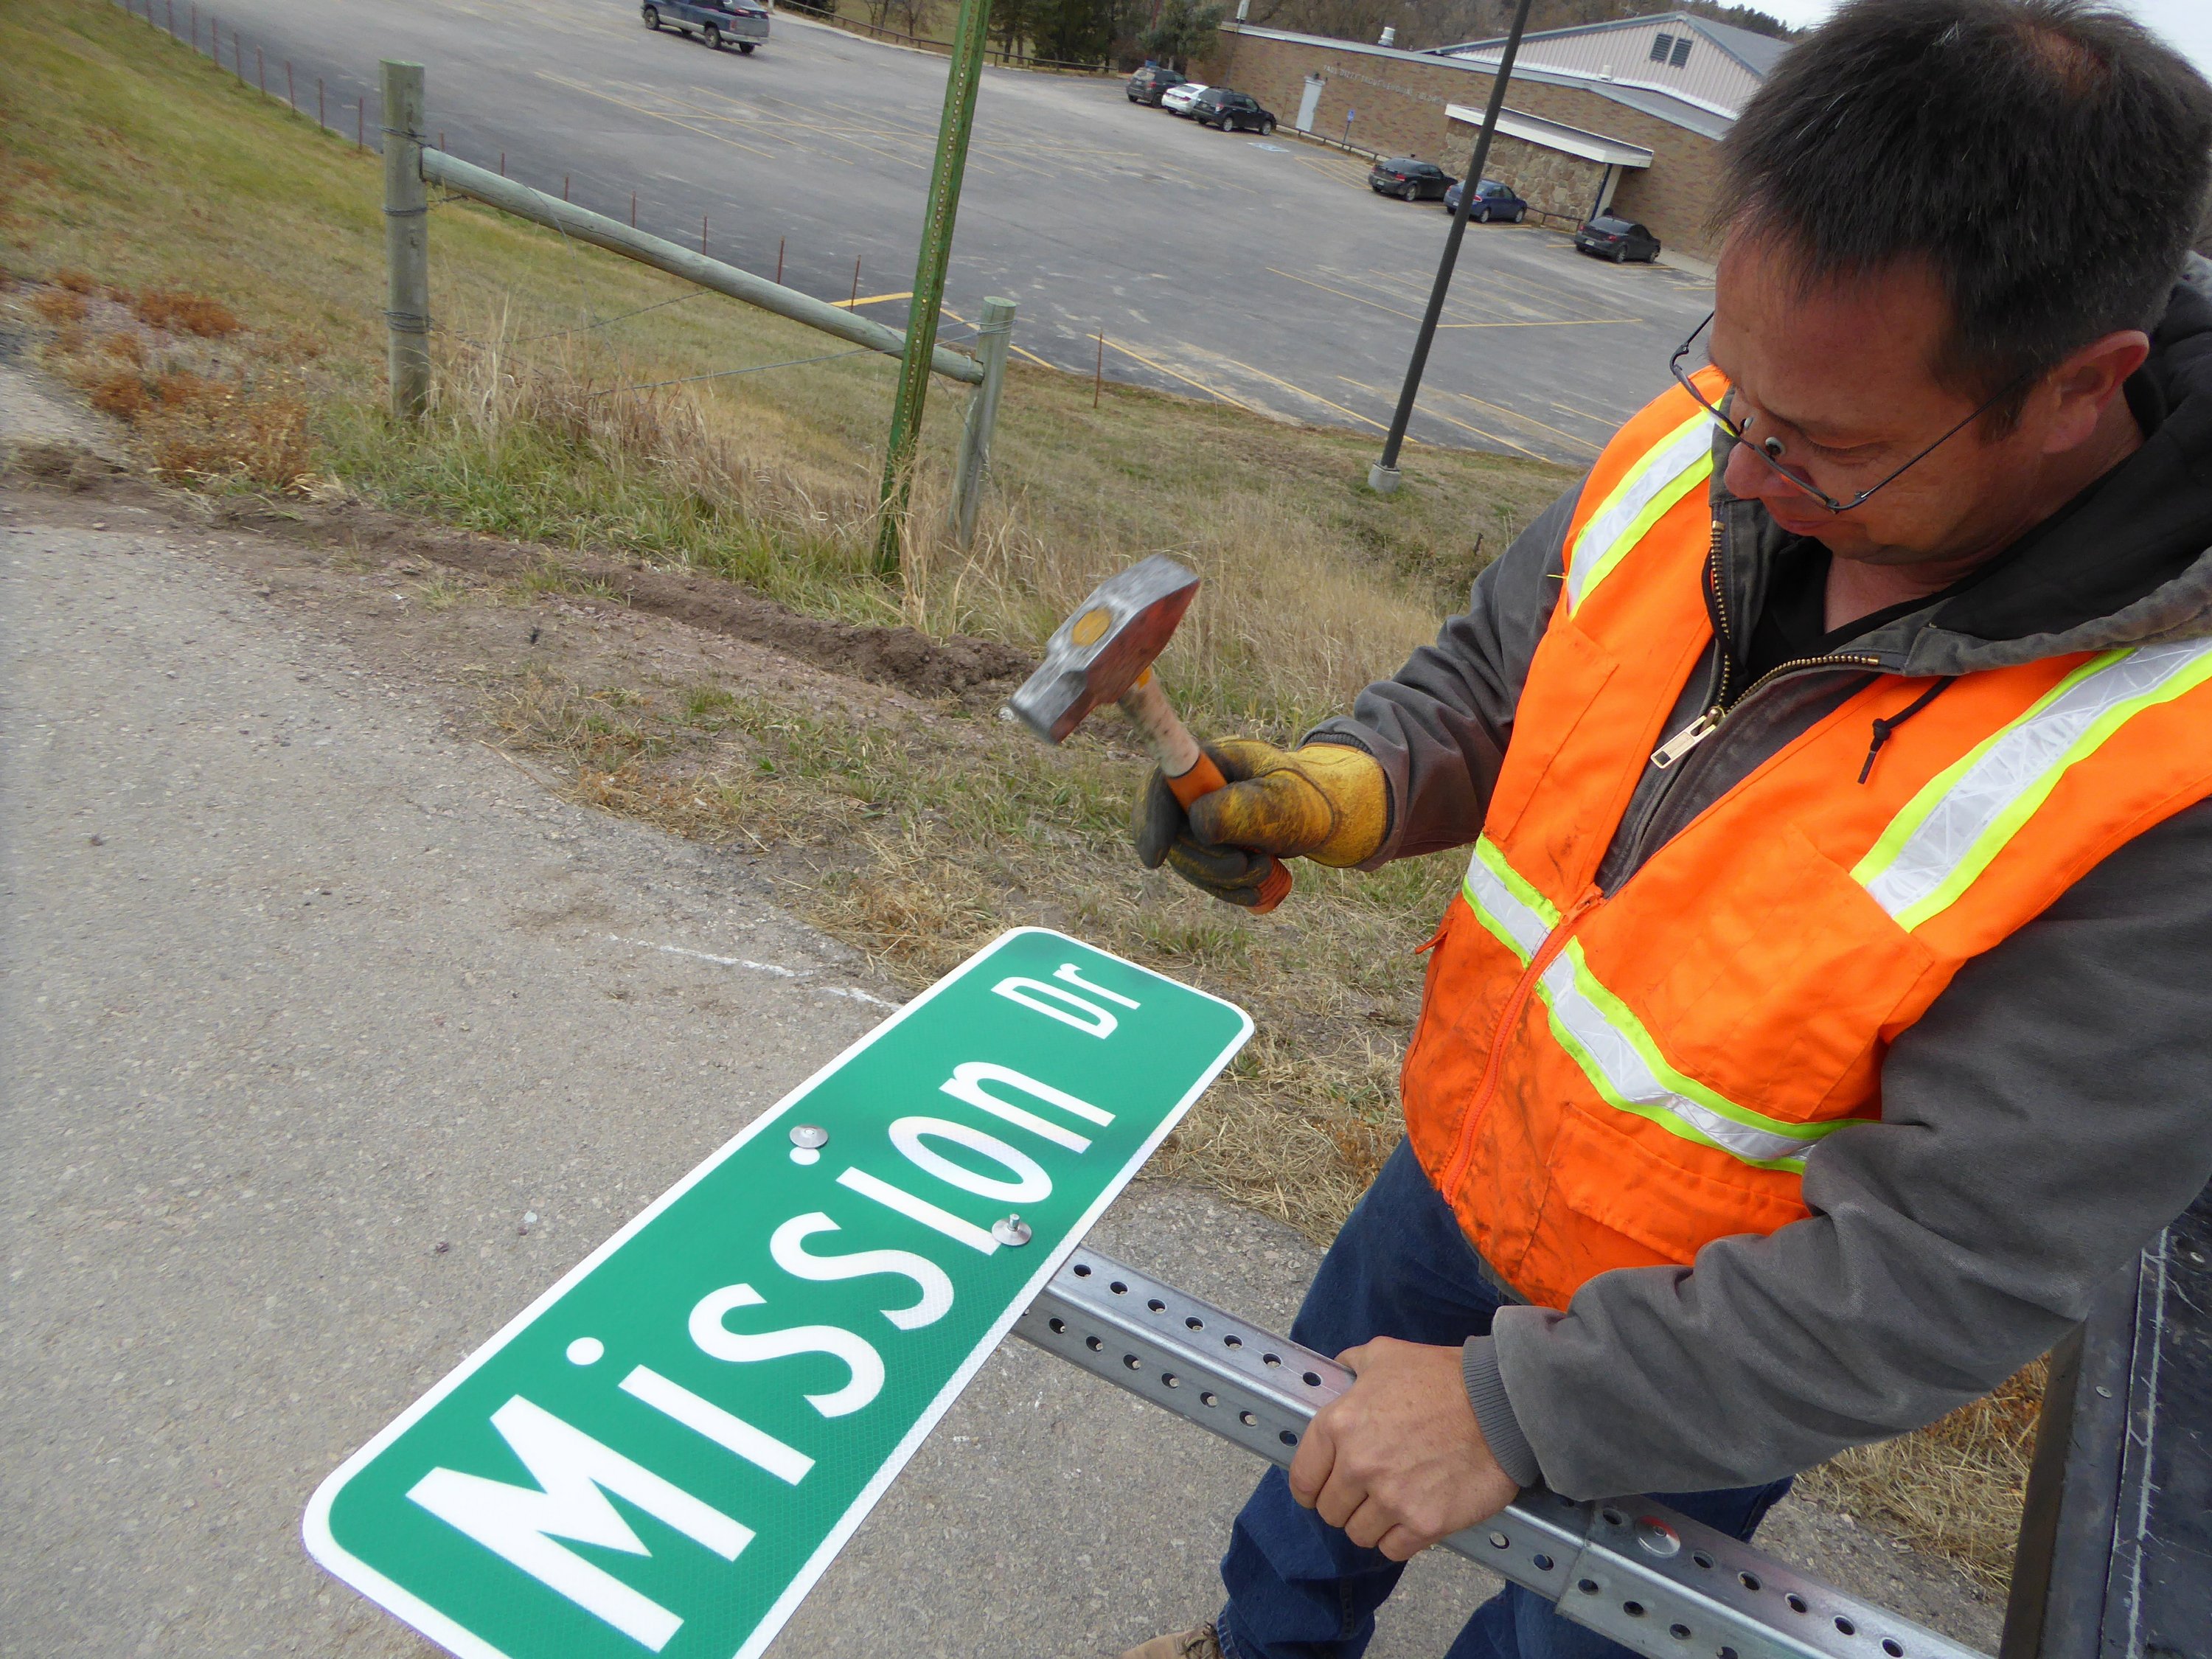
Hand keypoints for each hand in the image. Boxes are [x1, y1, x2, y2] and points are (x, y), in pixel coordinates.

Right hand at [1131, 738, 1387, 906]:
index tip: (1156, 859)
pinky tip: (1256, 890)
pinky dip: (1227, 889)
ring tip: (1266, 872)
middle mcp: (1197, 788)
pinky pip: (1202, 874)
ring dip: (1222, 878)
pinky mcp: (1209, 844)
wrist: (1329, 815)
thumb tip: (1197, 825)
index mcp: (1211, 761)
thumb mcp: (1285, 802)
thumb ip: (1244, 808)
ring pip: (1186, 859)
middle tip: (1247, 867)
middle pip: (1170, 830)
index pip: (1162, 784)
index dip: (1152, 818)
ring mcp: (1199, 817)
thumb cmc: (1309, 799)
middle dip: (1204, 860)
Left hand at [1286, 1337, 1520, 1561]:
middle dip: (1344, 1505)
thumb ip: (1352, 1364)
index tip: (1319, 1490)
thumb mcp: (1385, 1354)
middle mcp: (1359, 1465)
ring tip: (1391, 1504)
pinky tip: (1410, 1517)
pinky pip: (1392, 1549)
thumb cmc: (1445, 1377)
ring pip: (1358, 1534)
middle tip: (1365, 1494)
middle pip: (1330, 1511)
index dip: (1310, 1487)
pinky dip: (1398, 1538)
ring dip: (1371, 1524)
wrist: (1501, 1404)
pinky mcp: (1424, 1523)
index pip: (1302, 1478)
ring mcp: (1391, 1498)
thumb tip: (1339, 1373)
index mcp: (1340, 1425)